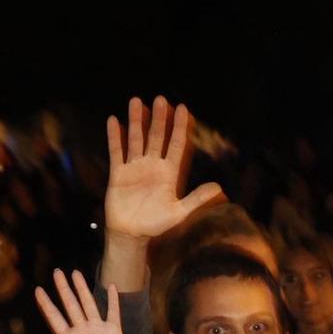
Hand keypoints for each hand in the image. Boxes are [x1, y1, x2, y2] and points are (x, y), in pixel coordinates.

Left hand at [21, 270, 129, 333]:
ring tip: (75, 273)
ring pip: (88, 304)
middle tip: (57, 272)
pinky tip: (112, 286)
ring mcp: (97, 329)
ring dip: (82, 289)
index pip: (54, 317)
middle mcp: (81, 331)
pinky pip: (113, 312)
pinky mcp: (113, 332)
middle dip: (63, 289)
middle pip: (70, 305)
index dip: (46, 304)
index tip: (38, 290)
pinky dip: (113, 300)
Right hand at [105, 97, 226, 242]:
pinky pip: (116, 152)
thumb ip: (196, 199)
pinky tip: (114, 121)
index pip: (175, 145)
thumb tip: (218, 188)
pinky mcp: (118, 173)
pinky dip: (115, 137)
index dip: (179, 127)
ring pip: (136, 139)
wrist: (131, 234)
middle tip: (160, 99)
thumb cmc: (156, 224)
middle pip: (156, 137)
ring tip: (136, 101)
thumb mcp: (179, 212)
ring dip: (136, 121)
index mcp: (168, 173)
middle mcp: (152, 166)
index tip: (182, 108)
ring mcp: (135, 167)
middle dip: (159, 118)